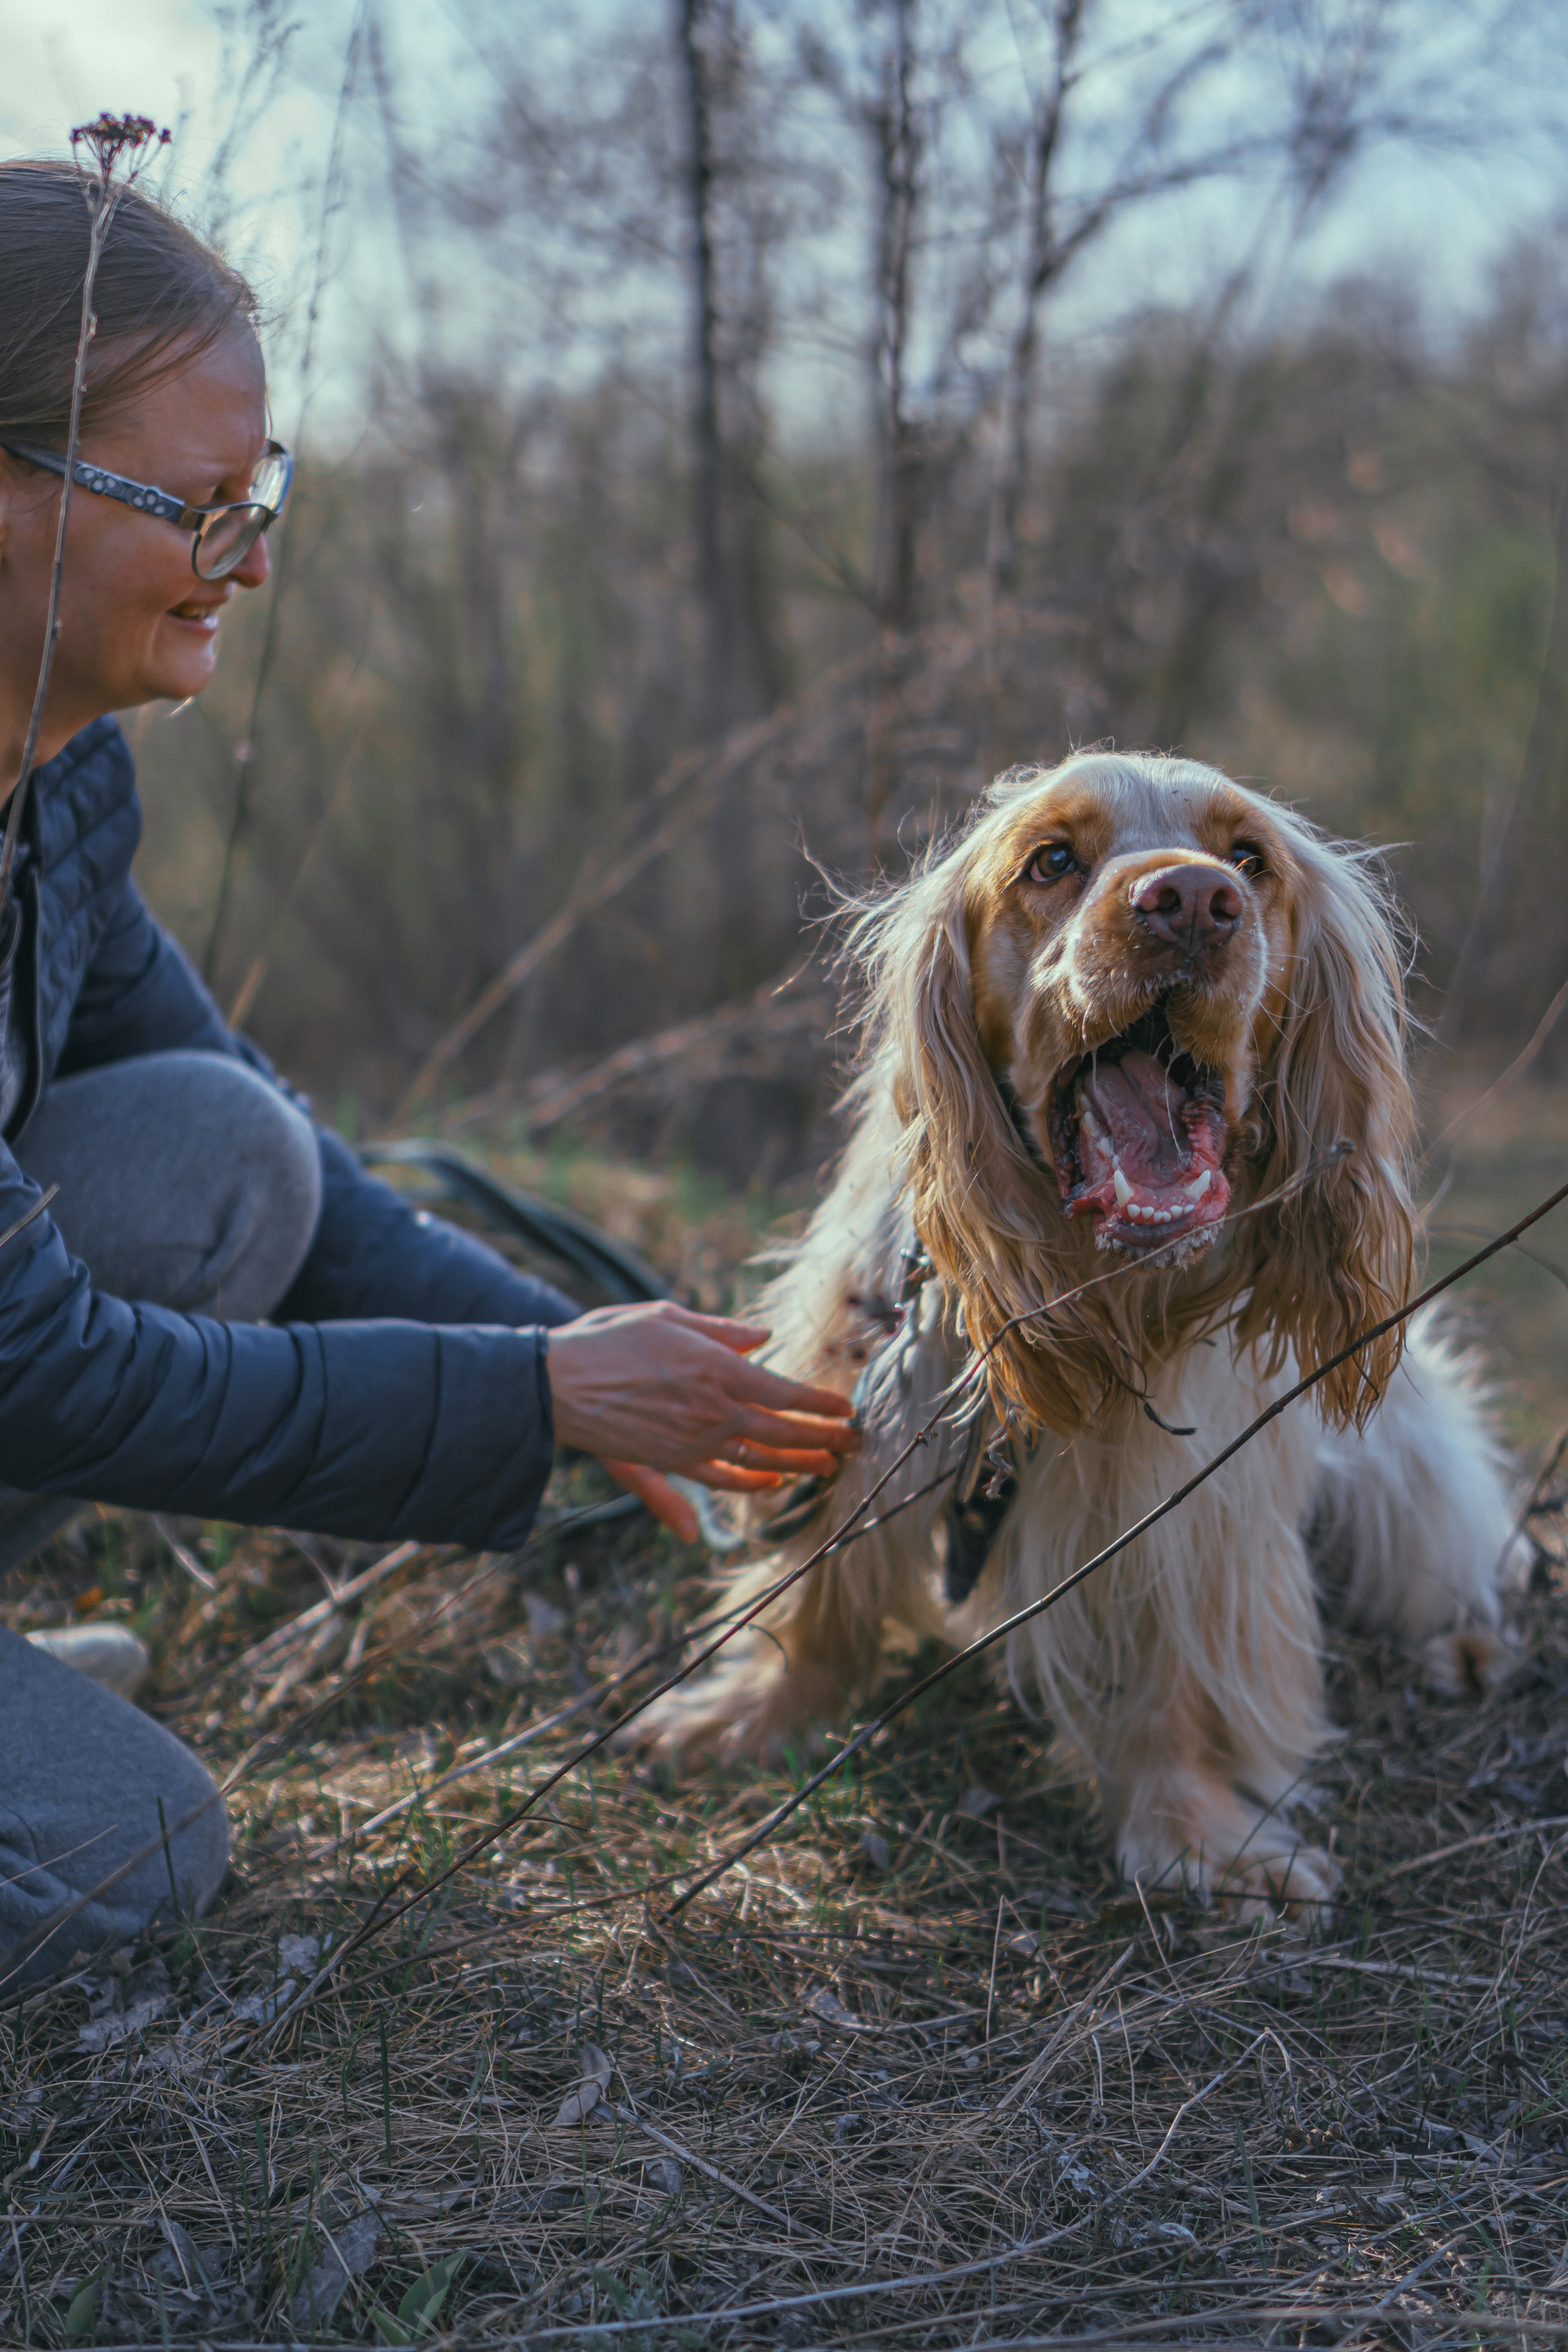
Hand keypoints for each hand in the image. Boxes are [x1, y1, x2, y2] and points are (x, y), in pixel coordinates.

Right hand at [546, 1303, 857, 1497]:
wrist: (557, 1382)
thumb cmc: (609, 1340)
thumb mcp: (669, 1317)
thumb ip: (721, 1332)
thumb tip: (762, 1339)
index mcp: (718, 1371)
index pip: (786, 1394)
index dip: (821, 1405)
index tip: (847, 1409)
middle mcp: (712, 1412)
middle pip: (782, 1433)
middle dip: (824, 1439)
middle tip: (854, 1443)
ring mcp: (692, 1443)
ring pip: (759, 1459)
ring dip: (798, 1465)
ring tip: (827, 1467)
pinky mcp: (669, 1462)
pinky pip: (719, 1479)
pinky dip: (748, 1483)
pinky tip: (769, 1482)